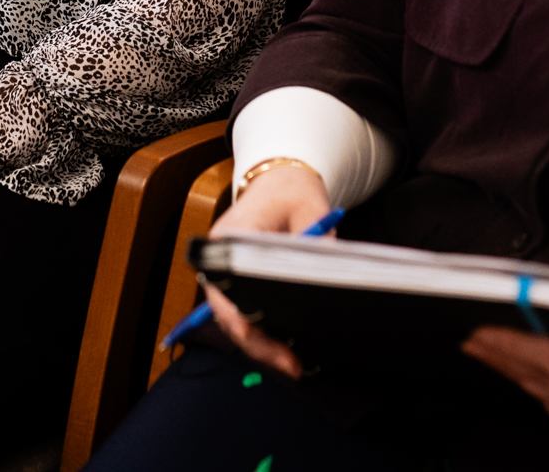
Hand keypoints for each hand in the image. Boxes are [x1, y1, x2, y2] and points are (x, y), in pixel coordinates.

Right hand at [195, 164, 331, 378]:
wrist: (280, 181)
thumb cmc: (292, 191)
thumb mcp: (311, 210)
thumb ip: (317, 245)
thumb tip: (329, 283)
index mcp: (227, 237)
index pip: (225, 288)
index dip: (243, 320)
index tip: (265, 340)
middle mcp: (218, 261)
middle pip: (228, 314)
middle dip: (258, 345)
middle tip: (293, 366)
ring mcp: (226, 275)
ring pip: (236, 320)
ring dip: (261, 344)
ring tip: (294, 364)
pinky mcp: (240, 284)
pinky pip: (246, 314)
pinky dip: (265, 333)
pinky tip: (288, 347)